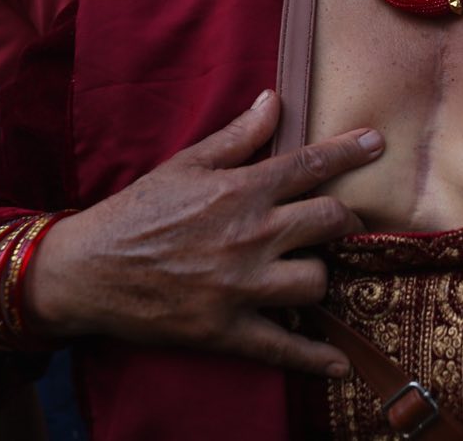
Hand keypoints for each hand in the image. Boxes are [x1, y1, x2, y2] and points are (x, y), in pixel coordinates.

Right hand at [24, 89, 382, 376]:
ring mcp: (241, 286)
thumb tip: (275, 100)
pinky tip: (339, 363)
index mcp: (240, 190)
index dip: (350, 152)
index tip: (377, 143)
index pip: (311, 166)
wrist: (85, 271)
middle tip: (338, 222)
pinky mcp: (227, 329)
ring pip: (316, 280)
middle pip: (329, 223)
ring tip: (308, 270)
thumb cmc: (136, 212)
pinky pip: (284, 346)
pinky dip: (315, 358)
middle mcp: (249, 236)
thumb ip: (237, 136)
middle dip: (343, 219)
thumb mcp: (185, 164)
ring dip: (320, 275)